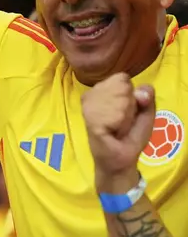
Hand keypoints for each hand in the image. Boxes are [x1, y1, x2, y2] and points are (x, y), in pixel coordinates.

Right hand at [81, 73, 154, 190]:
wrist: (120, 158)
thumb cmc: (131, 135)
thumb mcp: (145, 113)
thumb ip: (147, 97)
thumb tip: (141, 91)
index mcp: (104, 88)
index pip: (121, 78)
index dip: (130, 93)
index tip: (128, 109)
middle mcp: (92, 94)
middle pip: (120, 86)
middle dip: (127, 104)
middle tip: (122, 121)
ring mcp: (88, 107)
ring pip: (117, 98)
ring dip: (123, 116)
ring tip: (117, 127)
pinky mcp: (90, 121)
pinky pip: (113, 114)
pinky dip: (119, 124)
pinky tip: (113, 132)